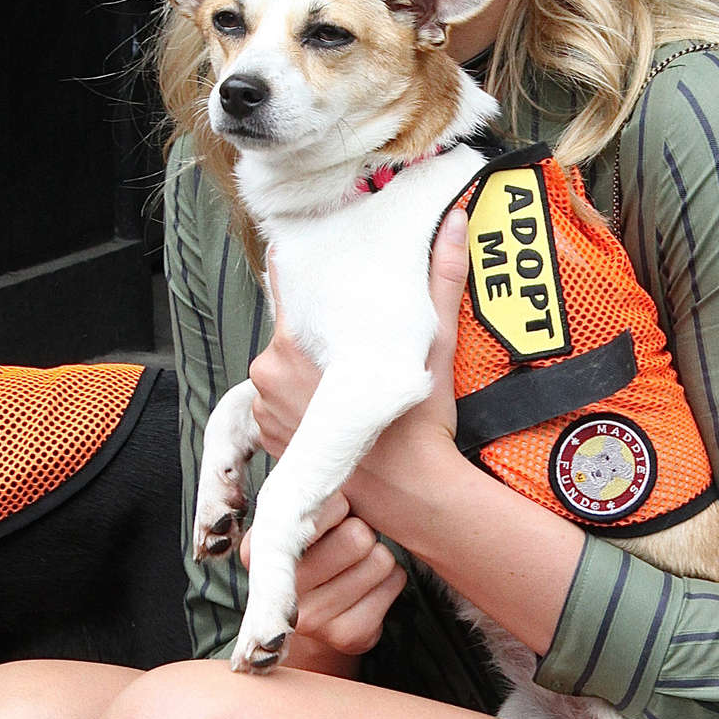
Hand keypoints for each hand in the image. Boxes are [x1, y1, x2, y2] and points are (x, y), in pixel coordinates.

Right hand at [242, 493, 404, 671]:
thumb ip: (308, 484)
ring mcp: (314, 619)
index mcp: (260, 550)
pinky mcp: (349, 637)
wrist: (322, 608)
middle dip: (361, 532)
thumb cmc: (321, 542)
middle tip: (346, 544)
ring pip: (380, 559)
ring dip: (377, 556)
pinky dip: (391, 579)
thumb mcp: (307, 509)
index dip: (336, 507)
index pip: (318, 508)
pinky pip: (394, 583)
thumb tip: (315, 435)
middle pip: (357, 535)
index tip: (331, 514)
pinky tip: (368, 587)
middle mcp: (282, 590)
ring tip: (356, 565)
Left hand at [247, 208, 471, 543]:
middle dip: (319, 327)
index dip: (308, 272)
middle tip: (357, 334)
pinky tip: (338, 403)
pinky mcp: (271, 437)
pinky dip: (303, 398)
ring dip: (310, 364)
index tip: (326, 264)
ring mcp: (265, 409)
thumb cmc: (418, 426)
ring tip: (350, 374)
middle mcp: (268, 374)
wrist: (411, 495)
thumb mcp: (433, 343)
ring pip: (285, 364)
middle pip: (290, 327)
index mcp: (293, 344)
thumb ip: (439, 280)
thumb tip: (453, 223)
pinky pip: (281, 401)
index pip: (285, 283)